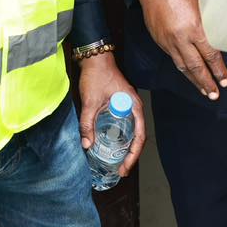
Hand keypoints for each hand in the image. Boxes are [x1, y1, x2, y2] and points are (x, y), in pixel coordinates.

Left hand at [77, 53, 145, 175]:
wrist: (94, 56)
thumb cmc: (96, 74)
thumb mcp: (91, 101)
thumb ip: (87, 123)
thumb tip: (86, 145)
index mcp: (133, 106)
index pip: (139, 136)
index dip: (134, 154)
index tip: (125, 167)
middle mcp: (133, 107)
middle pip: (137, 136)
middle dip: (131, 155)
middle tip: (121, 170)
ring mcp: (127, 106)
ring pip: (131, 131)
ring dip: (126, 148)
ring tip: (117, 162)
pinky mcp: (119, 104)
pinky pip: (124, 125)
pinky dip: (120, 137)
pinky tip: (110, 145)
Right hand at [138, 0, 226, 98]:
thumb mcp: (201, 8)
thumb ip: (209, 26)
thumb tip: (219, 41)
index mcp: (195, 28)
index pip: (211, 55)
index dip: (219, 70)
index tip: (225, 81)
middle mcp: (181, 38)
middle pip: (197, 66)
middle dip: (207, 82)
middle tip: (215, 94)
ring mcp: (169, 41)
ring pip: (183, 67)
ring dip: (195, 81)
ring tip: (204, 91)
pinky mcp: (161, 42)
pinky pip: (174, 59)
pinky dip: (183, 70)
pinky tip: (188, 74)